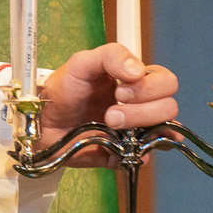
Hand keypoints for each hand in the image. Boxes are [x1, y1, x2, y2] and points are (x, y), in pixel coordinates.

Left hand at [37, 43, 179, 164]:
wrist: (42, 122)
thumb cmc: (62, 89)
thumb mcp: (81, 63)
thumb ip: (110, 56)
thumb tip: (138, 70)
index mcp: (134, 81)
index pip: (166, 81)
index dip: (150, 87)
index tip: (119, 90)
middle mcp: (142, 105)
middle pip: (169, 107)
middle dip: (142, 110)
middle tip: (111, 112)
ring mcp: (137, 130)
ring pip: (164, 131)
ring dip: (138, 127)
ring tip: (109, 124)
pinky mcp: (129, 152)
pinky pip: (148, 156)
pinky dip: (138, 152)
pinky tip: (119, 146)